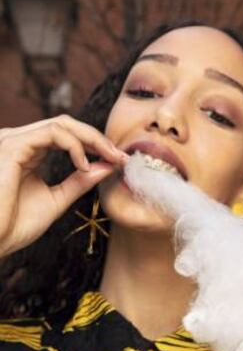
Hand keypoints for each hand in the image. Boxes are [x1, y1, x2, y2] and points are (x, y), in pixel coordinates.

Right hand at [0, 114, 128, 257]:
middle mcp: (20, 141)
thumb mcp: (56, 201)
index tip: (119, 161)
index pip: (67, 136)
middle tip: (122, 157)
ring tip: (111, 158)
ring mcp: (14, 141)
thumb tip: (106, 167)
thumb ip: (78, 183)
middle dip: (99, 139)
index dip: (96, 145)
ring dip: (93, 139)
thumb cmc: (14, 225)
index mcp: (28, 152)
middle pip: (67, 125)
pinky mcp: (12, 146)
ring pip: (62, 124)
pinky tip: (85, 166)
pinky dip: (74, 146)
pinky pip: (52, 133)